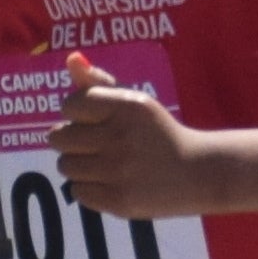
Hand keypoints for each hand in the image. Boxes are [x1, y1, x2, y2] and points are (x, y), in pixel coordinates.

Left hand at [52, 63, 214, 218]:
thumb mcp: (135, 102)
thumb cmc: (159, 133)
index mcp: (126, 106)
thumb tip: (71, 59)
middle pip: (58, 137)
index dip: (77, 114)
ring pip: (65, 166)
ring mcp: (118, 171)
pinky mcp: (118, 199)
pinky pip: (77, 191)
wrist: (199, 172)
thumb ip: (99, 82)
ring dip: (79, 165)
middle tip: (96, 144)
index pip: (70, 105)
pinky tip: (111, 182)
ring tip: (103, 164)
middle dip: (73, 141)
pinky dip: (90, 188)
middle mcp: (120, 136)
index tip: (95, 121)